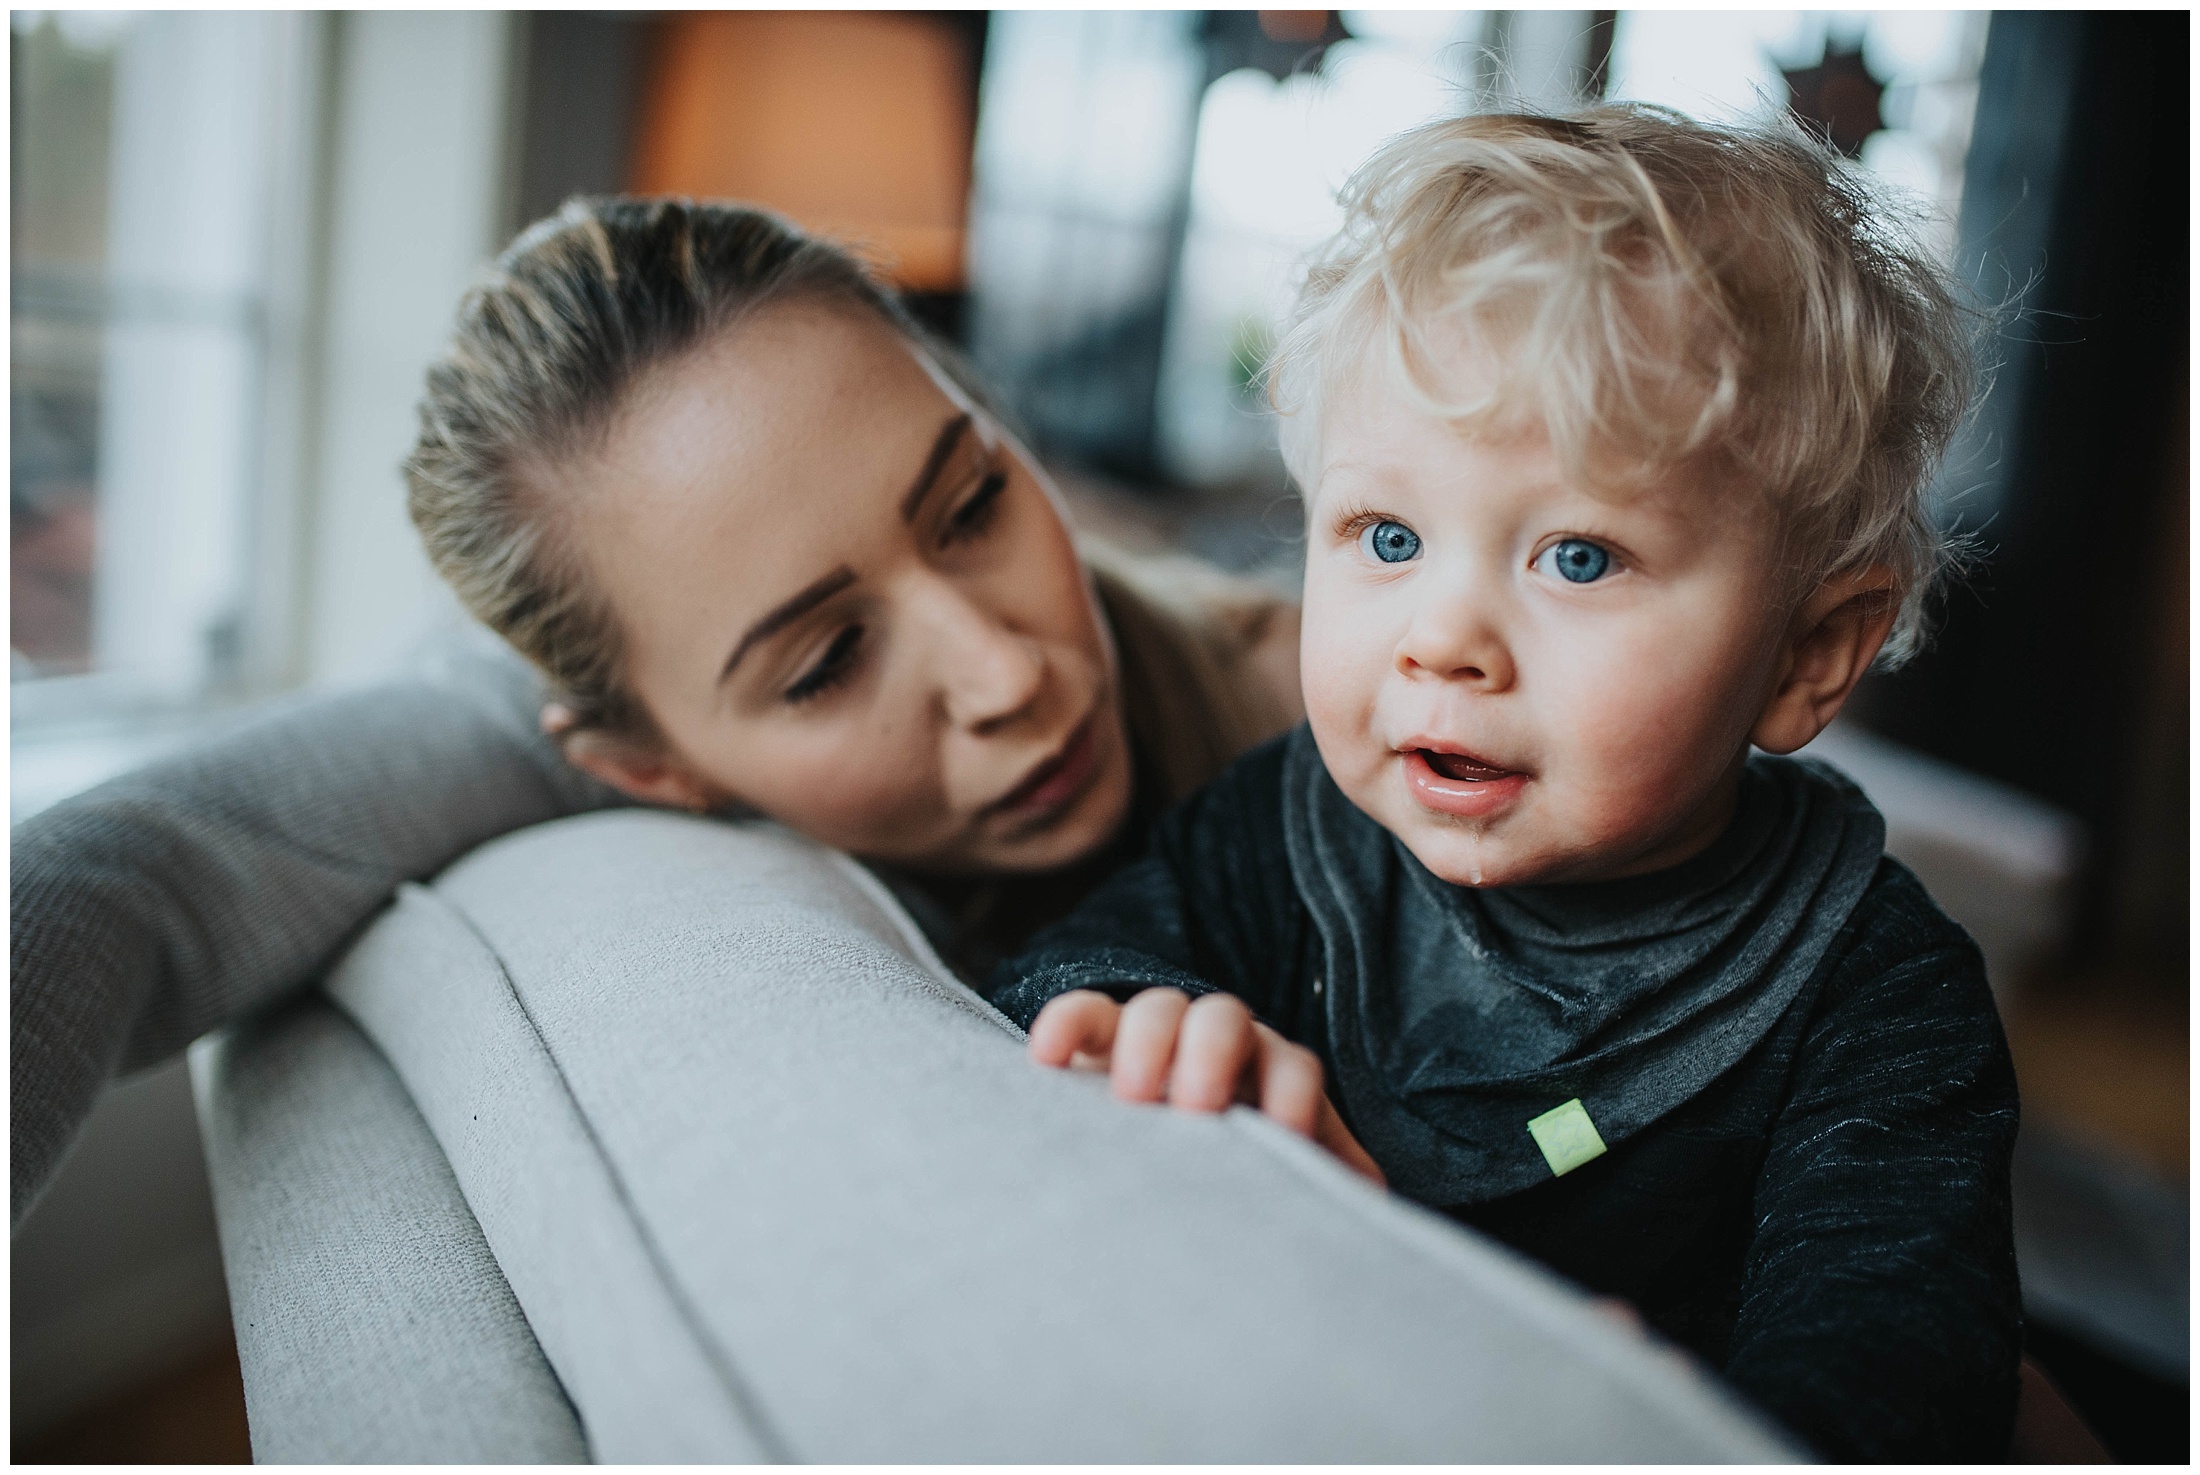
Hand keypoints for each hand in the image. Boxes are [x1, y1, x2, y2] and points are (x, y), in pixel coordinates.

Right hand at [1028, 987, 1385, 1186]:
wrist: (1170, 1169)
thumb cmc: (1241, 1178)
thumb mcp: (1288, 1179)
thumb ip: (1330, 1181)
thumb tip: (1376, 1203)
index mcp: (1273, 1074)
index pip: (1293, 1065)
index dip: (1290, 1097)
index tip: (1281, 1141)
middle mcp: (1220, 1044)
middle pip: (1226, 1021)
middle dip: (1213, 1055)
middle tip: (1196, 1110)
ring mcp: (1157, 1037)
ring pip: (1158, 1008)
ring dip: (1148, 1042)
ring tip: (1132, 1100)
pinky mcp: (1096, 1045)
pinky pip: (1082, 1015)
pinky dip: (1066, 1025)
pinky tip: (1047, 1059)